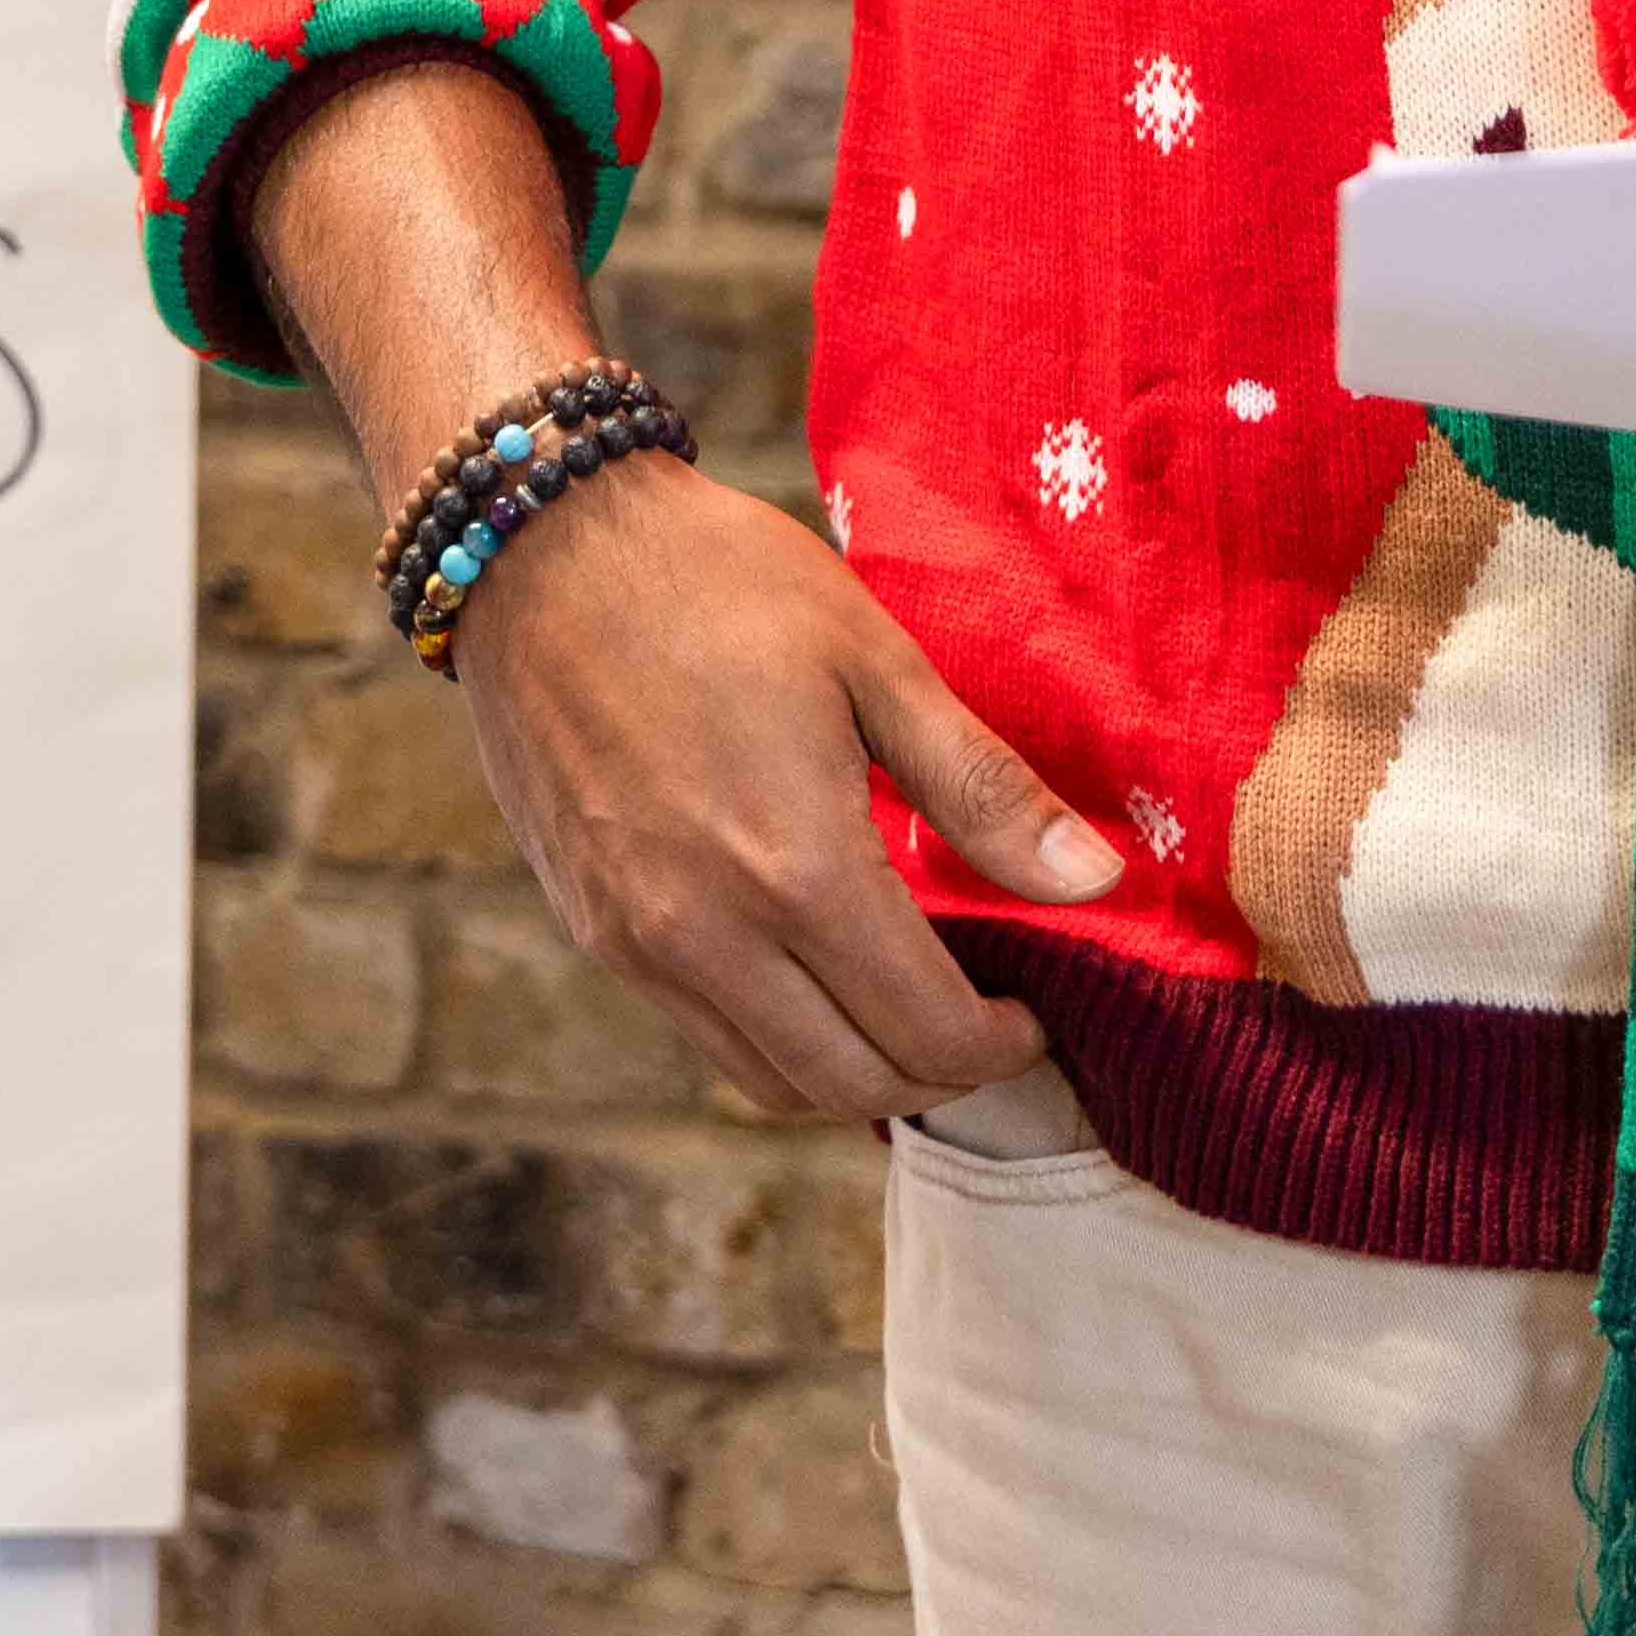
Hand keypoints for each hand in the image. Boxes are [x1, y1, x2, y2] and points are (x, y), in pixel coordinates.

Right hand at [449, 456, 1125, 1123]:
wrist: (539, 550)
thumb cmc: (719, 583)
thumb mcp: (875, 661)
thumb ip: (984, 788)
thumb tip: (1096, 882)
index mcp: (795, 867)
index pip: (924, 1029)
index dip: (998, 1047)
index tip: (1033, 1017)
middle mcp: (707, 933)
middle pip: (852, 1085)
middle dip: (940, 1078)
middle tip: (987, 1028)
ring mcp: (637, 942)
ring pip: (771, 1083)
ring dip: (858, 1077)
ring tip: (911, 1014)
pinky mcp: (594, 930)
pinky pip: (704, 1036)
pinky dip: (779, 1043)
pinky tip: (818, 978)